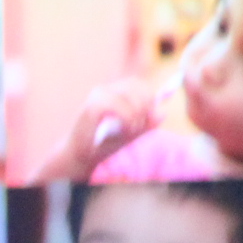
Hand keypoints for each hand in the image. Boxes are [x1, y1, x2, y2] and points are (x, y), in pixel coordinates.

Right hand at [30, 76, 161, 184]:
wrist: (80, 157)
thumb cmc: (103, 144)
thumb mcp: (131, 133)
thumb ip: (146, 123)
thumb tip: (163, 113)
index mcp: (111, 91)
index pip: (139, 85)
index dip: (149, 99)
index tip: (147, 120)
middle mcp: (104, 89)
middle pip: (137, 88)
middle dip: (145, 108)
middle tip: (138, 128)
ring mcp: (97, 96)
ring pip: (131, 97)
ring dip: (137, 117)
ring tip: (129, 132)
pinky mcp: (93, 106)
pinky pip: (121, 109)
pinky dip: (128, 121)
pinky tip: (123, 132)